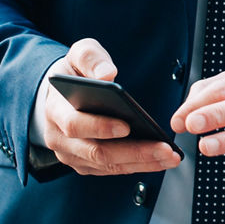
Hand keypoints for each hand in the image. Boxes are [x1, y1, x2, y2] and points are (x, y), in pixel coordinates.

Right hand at [33, 39, 180, 176]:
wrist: (62, 94)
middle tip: (163, 149)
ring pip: (107, 165)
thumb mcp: (79, 54)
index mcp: (55, 109)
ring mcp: (72, 154)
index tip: (127, 126)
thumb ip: (91, 58)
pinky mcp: (85, 164)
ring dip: (141, 163)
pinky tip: (160, 160)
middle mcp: (59, 138)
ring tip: (170, 156)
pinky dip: (137, 166)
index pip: (74, 124)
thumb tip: (106, 75)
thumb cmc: (74, 74)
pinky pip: (112, 169)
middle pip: (96, 152)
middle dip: (133, 152)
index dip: (100, 127)